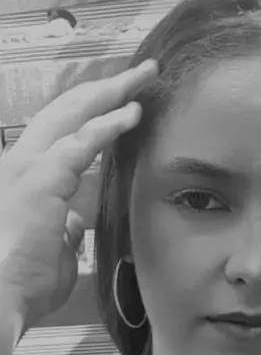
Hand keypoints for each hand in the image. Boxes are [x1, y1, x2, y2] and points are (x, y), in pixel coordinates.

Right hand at [0, 59, 157, 331]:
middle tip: (141, 72)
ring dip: (113, 93)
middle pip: (67, 110)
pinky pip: (82, 142)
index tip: (121, 101)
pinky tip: (132, 113)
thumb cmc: (20, 282)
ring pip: (74, 114)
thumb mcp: (51, 251)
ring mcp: (28, 166)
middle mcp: (21, 162)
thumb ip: (64, 230)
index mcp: (23, 177)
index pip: (59, 131)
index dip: (91, 112)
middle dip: (106, 87)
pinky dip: (109, 125)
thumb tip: (77, 221)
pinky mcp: (42, 178)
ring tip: (145, 78)